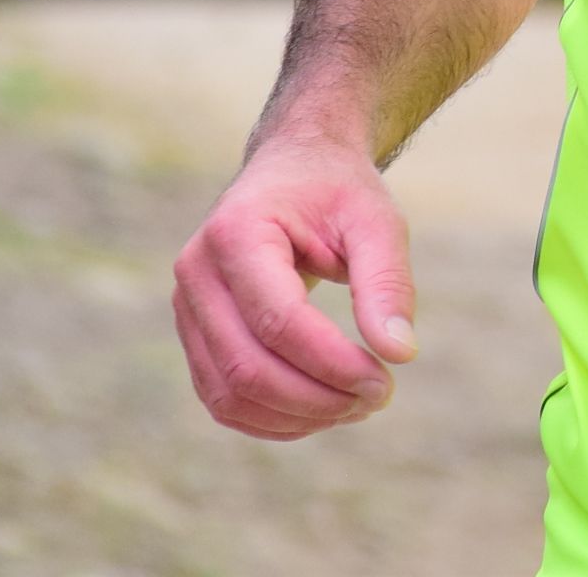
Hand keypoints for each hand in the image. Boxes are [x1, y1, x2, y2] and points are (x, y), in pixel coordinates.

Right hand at [172, 135, 418, 440]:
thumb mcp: (376, 220)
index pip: (278, 320)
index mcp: (236, 232)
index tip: (387, 379)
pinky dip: (273, 418)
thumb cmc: (337, 192)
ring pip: (228, 393)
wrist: (294, 169)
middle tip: (379, 397)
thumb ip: (387, 282)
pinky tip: (323, 410)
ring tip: (357, 405)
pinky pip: (222, 398)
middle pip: (246, 366)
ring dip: (296, 417)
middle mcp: (196, 272)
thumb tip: (401, 354)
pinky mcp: (195, 335)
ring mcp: (187, 308)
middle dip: (317, 398)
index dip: (332, 363)